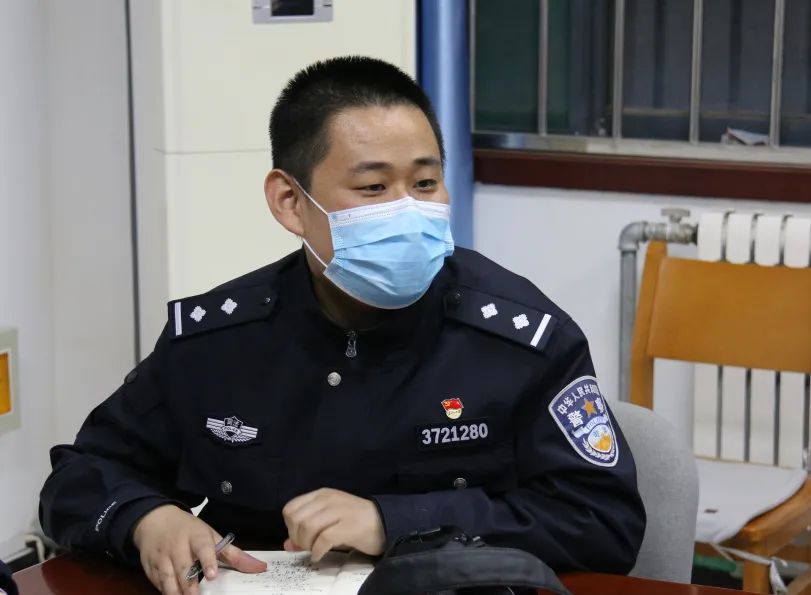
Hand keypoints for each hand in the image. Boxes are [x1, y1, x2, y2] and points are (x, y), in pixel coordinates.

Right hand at [132, 504, 265, 594]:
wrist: (155, 520)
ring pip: (167, 578)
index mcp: (197, 536)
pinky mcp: (150, 567)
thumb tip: (260, 568)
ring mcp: (162, 557)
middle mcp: (178, 547)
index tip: (212, 575)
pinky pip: (157, 582)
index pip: (203, 548)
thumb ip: (235, 555)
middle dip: (189, 585)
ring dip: (175, 591)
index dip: (208, 561)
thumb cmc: (189, 530)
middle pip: (183, 568)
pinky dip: (164, 591)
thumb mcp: (212, 537)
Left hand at [282, 488, 384, 561]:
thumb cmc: (355, 523)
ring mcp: (339, 510)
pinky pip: (323, 539)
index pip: (291, 508)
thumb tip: (287, 544)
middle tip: (307, 546)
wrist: (384, 523)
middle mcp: (328, 499)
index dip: (290, 527)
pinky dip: (317, 551)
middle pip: (297, 520)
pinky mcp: (349, 525)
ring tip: (315, 550)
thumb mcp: (328, 522)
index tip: (300, 537)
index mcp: (322, 495)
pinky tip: (320, 555)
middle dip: (297, 538)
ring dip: (307, 545)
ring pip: (307, 528)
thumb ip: (307, 530)